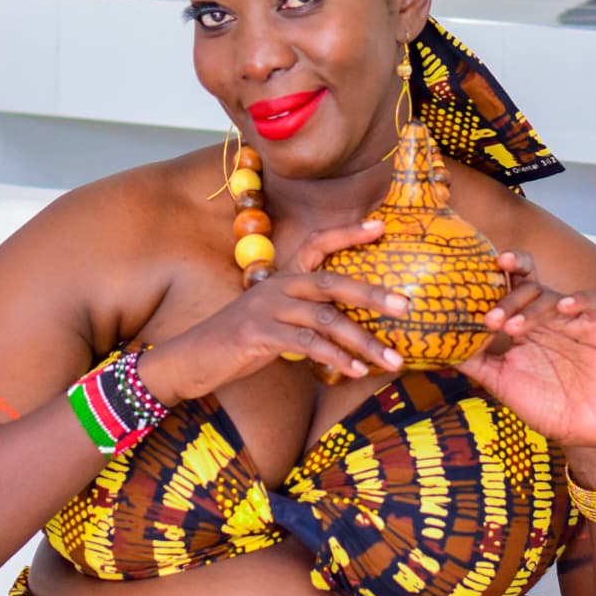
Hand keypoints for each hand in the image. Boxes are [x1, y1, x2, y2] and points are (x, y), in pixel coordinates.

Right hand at [139, 220, 408, 403]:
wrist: (189, 360)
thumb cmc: (236, 345)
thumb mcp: (274, 326)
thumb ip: (306, 322)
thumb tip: (348, 333)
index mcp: (282, 279)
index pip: (317, 245)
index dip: (347, 234)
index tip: (381, 225)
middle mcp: (277, 286)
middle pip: (332, 282)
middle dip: (372, 293)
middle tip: (406, 305)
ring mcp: (267, 309)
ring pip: (325, 319)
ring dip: (363, 341)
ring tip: (392, 359)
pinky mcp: (258, 334)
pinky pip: (306, 344)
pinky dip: (335, 357)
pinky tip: (355, 371)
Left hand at [458, 251, 595, 448]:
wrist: (579, 432)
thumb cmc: (540, 403)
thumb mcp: (498, 379)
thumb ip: (472, 359)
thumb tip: (433, 345)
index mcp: (523, 320)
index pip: (508, 284)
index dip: (495, 272)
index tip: (474, 273)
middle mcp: (547, 315)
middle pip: (529, 283)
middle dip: (508, 296)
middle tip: (490, 318)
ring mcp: (573, 321)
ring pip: (552, 295)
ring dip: (531, 308)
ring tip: (512, 328)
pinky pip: (593, 303)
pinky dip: (578, 299)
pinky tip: (562, 306)